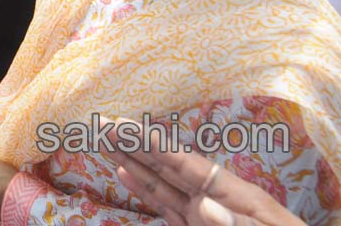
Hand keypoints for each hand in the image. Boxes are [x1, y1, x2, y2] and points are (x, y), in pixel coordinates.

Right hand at [103, 121, 305, 225]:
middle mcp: (213, 199)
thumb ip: (238, 223)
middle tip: (103, 123)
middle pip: (167, 167)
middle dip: (135, 145)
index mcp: (235, 194)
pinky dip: (144, 191)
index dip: (153, 143)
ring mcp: (203, 216)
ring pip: (160, 185)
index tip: (123, 125)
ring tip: (106, 143)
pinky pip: (165, 207)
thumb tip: (203, 204)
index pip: (185, 163)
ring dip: (133, 163)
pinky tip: (126, 176)